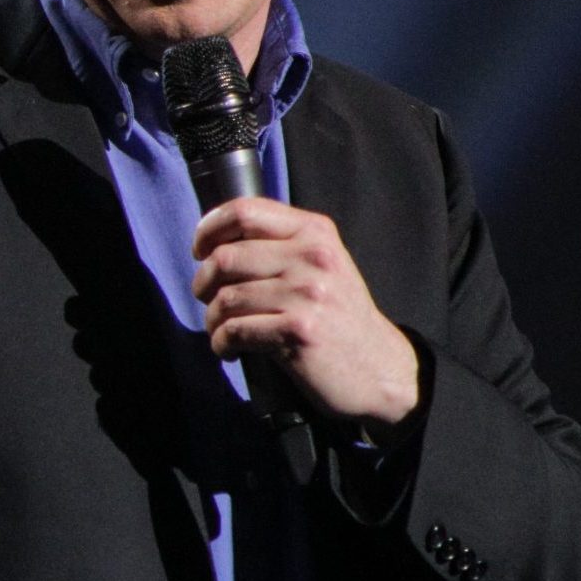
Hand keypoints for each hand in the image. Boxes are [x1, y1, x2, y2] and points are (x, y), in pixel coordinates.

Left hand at [192, 197, 417, 429]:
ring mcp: (307, 294)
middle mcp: (312, 257)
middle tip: (207, 299)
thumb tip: (216, 241)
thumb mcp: (322, 265)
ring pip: (226, 297)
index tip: (199, 249)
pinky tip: (229, 349)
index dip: (210, 228)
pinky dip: (222, 342)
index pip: (245, 211)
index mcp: (315, 232)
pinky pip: (235, 330)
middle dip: (204, 282)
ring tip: (221, 330)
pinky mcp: (299, 331)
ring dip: (213, 318)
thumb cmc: (339, 317)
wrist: (381, 369)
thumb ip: (281, 245)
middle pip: (226, 257)